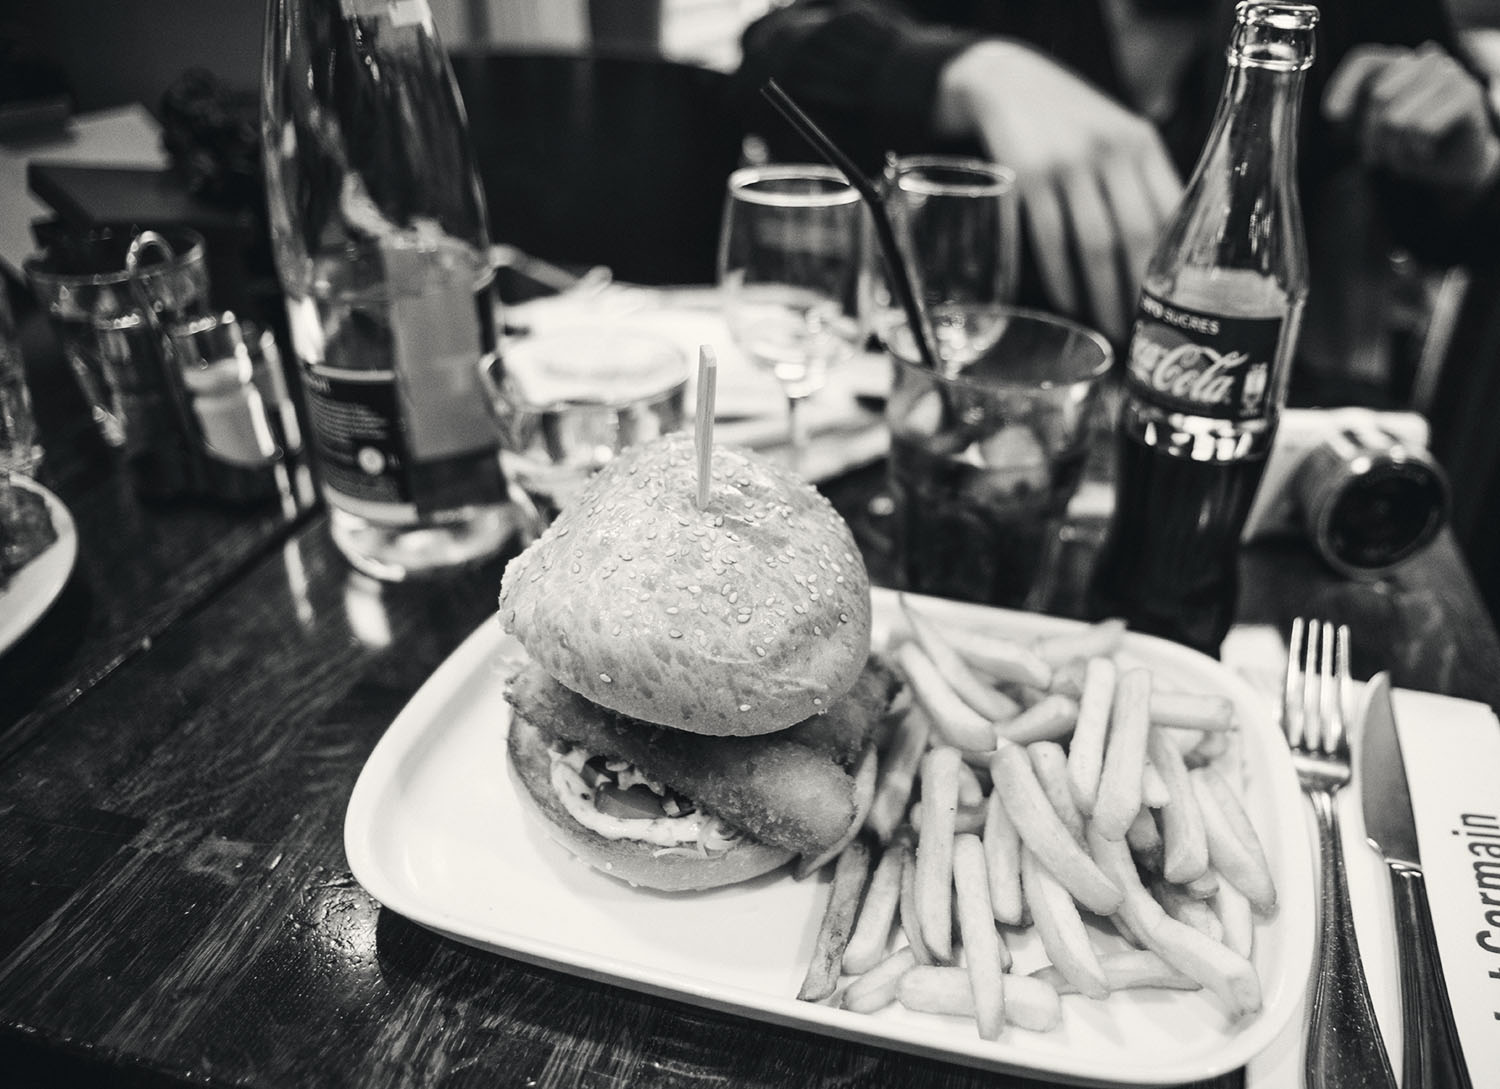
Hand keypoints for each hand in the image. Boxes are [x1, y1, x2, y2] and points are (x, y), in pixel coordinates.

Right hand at [936, 40, 1181, 340]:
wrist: (1006, 82)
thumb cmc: (1065, 122)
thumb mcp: (1112, 138)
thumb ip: (1137, 183)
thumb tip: (1159, 259)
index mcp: (1141, 143)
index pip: (1172, 212)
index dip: (1174, 265)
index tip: (1176, 307)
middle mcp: (1112, 151)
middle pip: (1139, 235)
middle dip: (1141, 293)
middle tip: (1144, 334)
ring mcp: (1070, 164)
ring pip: (1098, 246)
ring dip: (1104, 297)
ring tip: (1109, 331)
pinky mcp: (1030, 177)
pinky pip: (1053, 242)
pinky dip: (1063, 280)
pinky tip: (1070, 304)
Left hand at [1324, 42, 1499, 193]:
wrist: (1455, 163)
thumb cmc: (1410, 144)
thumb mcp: (1374, 132)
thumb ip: (1352, 118)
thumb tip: (1334, 113)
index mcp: (1399, 64)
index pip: (1365, 60)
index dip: (1344, 85)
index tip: (1331, 115)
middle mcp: (1425, 61)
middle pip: (1379, 95)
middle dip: (1369, 137)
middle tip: (1375, 158)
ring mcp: (1449, 74)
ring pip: (1398, 117)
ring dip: (1393, 150)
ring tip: (1402, 157)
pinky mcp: (1468, 94)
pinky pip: (1422, 128)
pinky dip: (1415, 151)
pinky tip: (1424, 153)